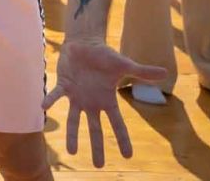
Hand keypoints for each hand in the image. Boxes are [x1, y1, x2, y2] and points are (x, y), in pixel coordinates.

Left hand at [43, 40, 165, 167]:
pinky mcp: (64, 85)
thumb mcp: (125, 65)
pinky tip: (43, 107)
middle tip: (99, 165)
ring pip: (74, 120)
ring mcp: (77, 96)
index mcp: (107, 100)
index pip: (117, 124)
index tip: (127, 156)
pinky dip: (51, 100)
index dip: (122, 139)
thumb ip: (142, 72)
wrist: (85, 44)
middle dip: (97, 147)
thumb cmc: (105, 56)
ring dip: (73, 135)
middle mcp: (92, 102)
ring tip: (71, 152)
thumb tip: (166, 73)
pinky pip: (56, 95)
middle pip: (96, 129)